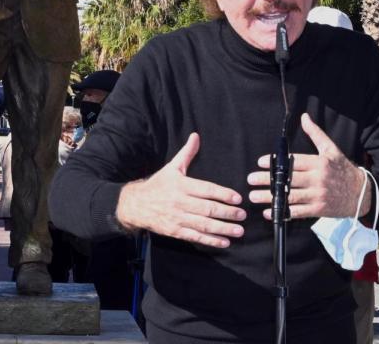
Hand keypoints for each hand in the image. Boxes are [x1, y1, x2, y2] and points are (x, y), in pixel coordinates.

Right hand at [116, 133, 245, 248]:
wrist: (136, 204)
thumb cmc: (158, 185)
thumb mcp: (172, 167)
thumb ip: (187, 153)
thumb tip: (196, 136)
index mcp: (181, 185)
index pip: (206, 190)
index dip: (223, 194)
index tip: (237, 198)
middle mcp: (180, 202)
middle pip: (208, 208)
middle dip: (227, 213)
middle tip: (242, 215)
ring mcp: (177, 218)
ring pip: (204, 224)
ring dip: (223, 228)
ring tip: (239, 230)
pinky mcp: (174, 231)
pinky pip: (195, 236)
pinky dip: (210, 240)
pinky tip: (224, 242)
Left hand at [247, 114, 370, 220]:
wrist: (363, 194)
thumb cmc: (344, 170)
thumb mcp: (331, 149)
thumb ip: (316, 134)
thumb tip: (304, 117)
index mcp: (319, 163)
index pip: (293, 161)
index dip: (275, 162)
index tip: (260, 163)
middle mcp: (318, 179)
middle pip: (288, 179)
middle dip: (267, 180)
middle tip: (250, 180)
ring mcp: (318, 195)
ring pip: (290, 196)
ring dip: (270, 197)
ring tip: (254, 196)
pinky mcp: (319, 209)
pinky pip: (297, 212)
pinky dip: (282, 213)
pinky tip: (269, 212)